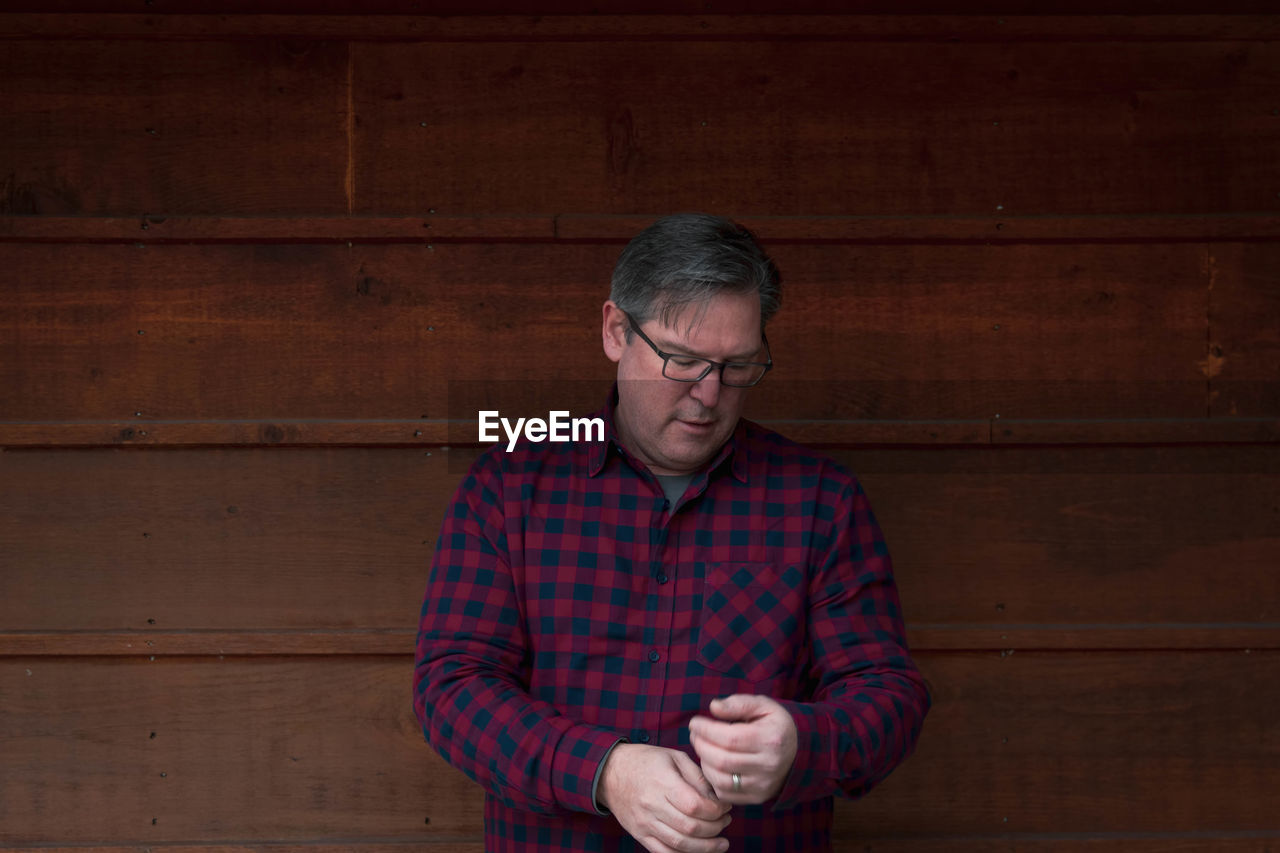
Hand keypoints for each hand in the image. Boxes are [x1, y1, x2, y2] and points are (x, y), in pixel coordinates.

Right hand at [597, 743, 731, 852]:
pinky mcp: (640, 835)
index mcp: (662, 782)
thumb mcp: (674, 757)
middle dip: (715, 828)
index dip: (716, 810)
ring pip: (680, 844)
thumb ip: (697, 777)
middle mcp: (652, 805)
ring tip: (721, 843)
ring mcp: (644, 823)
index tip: (726, 807)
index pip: (695, 805)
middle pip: (690, 827)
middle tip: (726, 821)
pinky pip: (664, 852)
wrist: (610, 773)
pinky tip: (699, 850)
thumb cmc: (646, 761)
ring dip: (705, 847)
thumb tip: (717, 798)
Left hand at [688, 694, 797, 804]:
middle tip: (694, 734)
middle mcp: (768, 765)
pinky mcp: (756, 797)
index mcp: (770, 740)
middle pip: (722, 760)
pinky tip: (711, 764)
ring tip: (702, 748)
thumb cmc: (774, 725)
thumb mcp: (763, 705)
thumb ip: (738, 703)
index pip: (730, 738)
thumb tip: (713, 707)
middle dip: (701, 745)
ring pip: (721, 780)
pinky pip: (725, 794)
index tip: (694, 722)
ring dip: (704, 763)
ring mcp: (762, 785)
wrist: (798, 752)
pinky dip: (711, 779)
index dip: (706, 730)